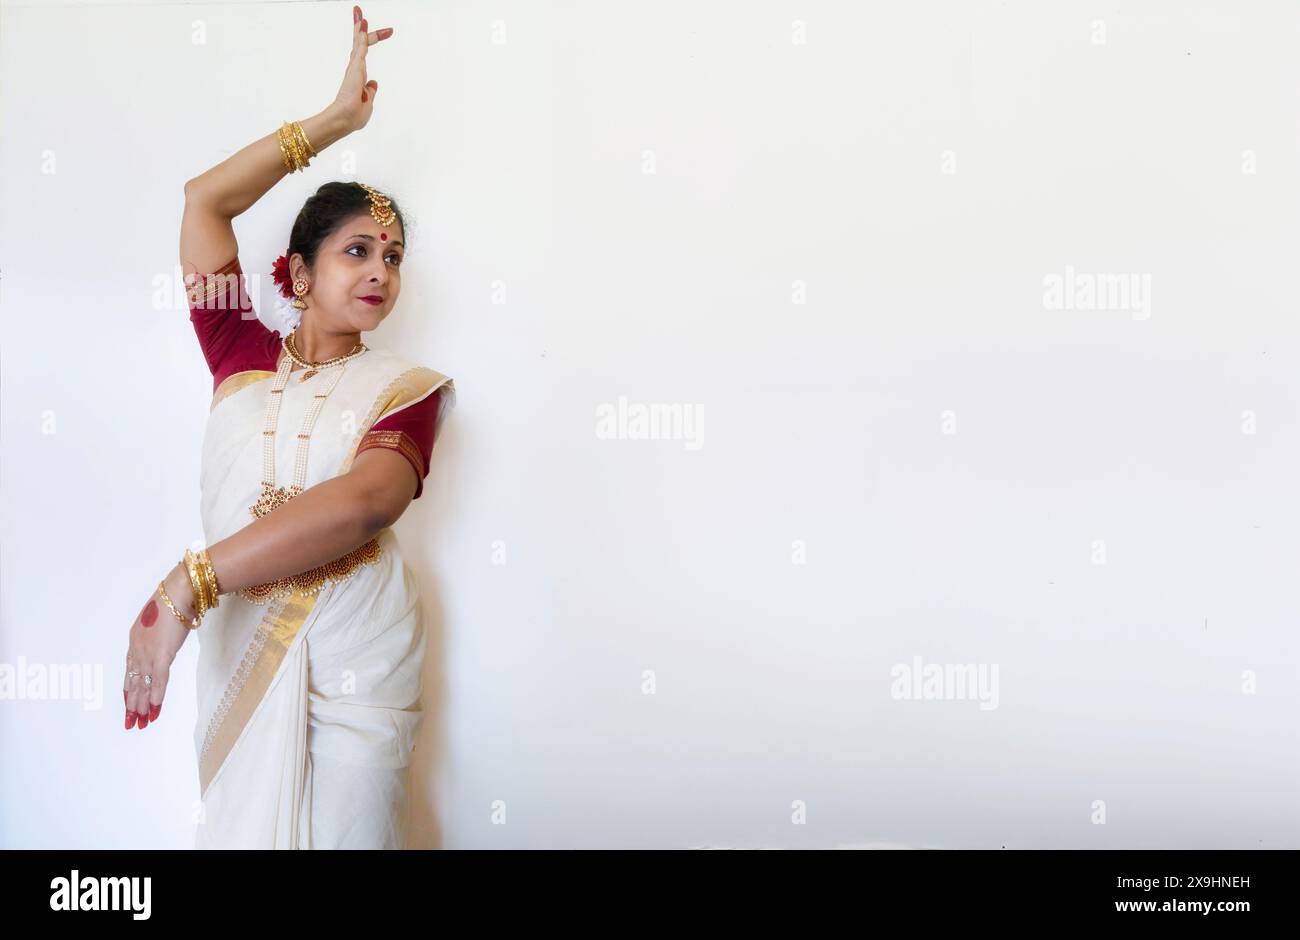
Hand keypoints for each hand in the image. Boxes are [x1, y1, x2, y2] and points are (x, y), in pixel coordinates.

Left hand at [123, 564, 193, 730]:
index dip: (129, 690)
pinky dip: (157, 697)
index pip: (130, 672)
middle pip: (133, 683)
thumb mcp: (163, 620)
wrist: (179, 592)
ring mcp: (148, 654)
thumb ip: (162, 634)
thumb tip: (169, 638)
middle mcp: (137, 650)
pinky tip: (155, 710)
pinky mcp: (162, 656)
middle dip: (133, 705)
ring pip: (143, 686)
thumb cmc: (175, 600)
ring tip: (142, 723)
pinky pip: (158, 682)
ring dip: (143, 706)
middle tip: (132, 723)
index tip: (129, 704)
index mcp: (136, 641)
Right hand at [330, 5, 394, 134]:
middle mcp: (354, 69)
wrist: (346, 120)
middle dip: (360, 29)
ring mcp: (354, 67)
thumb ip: (371, 91)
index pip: (362, 54)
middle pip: (359, 44)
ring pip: (359, 42)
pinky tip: (364, 23)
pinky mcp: (356, 67)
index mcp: (357, 76)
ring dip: (360, 27)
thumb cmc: (354, 116)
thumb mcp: (368, 103)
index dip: (369, 42)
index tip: (381, 34)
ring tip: (359, 12)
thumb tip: (374, 83)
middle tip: (359, 12)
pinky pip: (362, 47)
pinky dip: (364, 35)